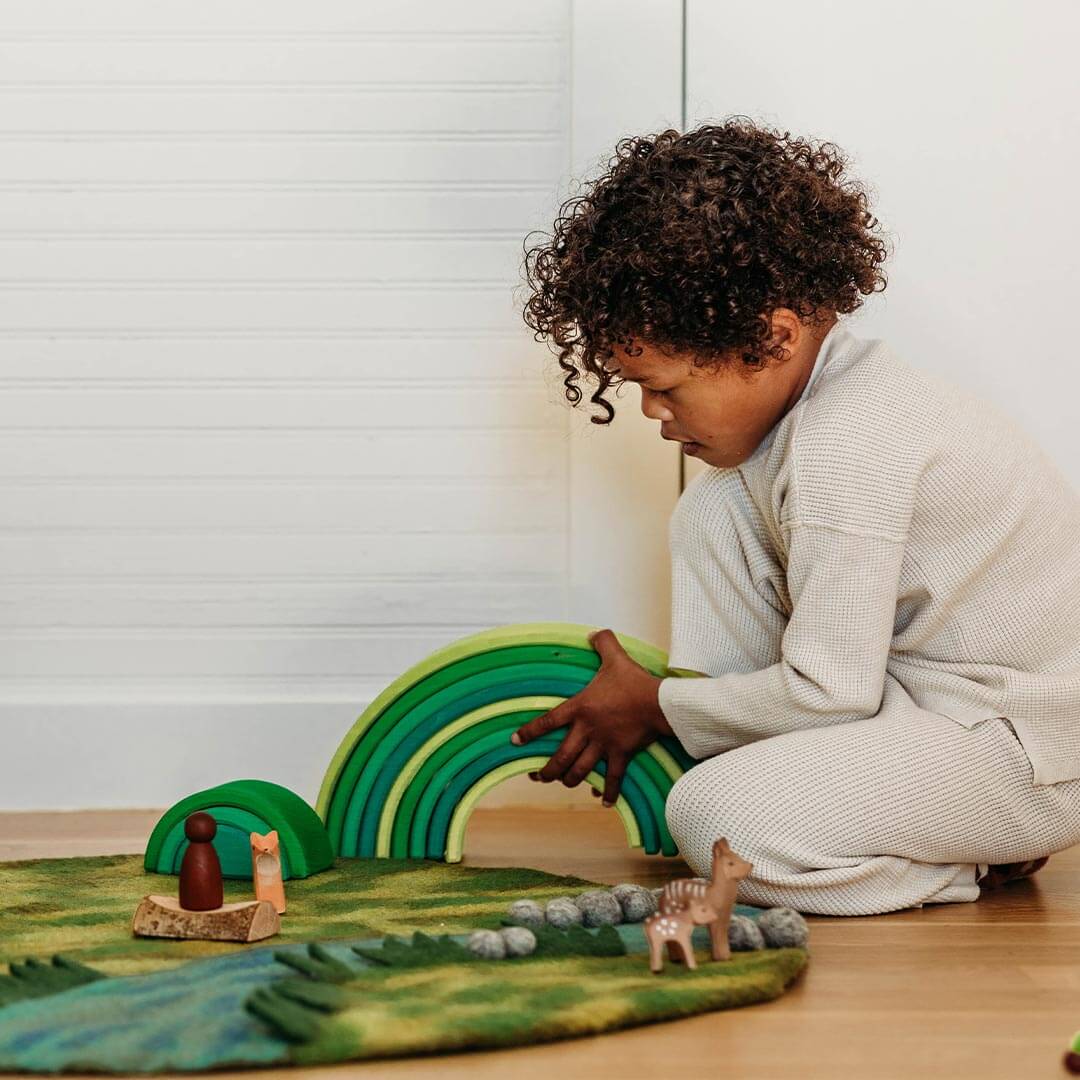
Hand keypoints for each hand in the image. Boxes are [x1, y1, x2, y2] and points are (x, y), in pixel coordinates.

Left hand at [510, 628, 673, 805]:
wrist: (657, 702)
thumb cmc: (633, 681)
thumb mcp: (615, 658)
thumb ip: (602, 643)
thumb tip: (593, 632)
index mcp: (580, 707)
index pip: (547, 721)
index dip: (529, 732)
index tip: (515, 741)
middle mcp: (587, 730)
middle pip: (560, 756)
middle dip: (547, 770)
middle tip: (537, 777)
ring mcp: (603, 745)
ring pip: (580, 770)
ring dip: (570, 780)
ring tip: (565, 784)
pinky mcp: (621, 755)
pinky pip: (612, 778)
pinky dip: (608, 791)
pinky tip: (603, 801)